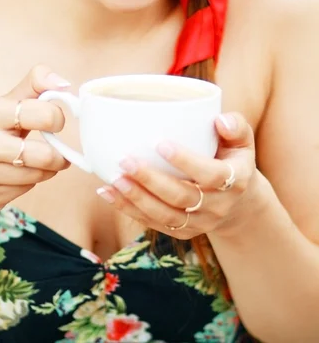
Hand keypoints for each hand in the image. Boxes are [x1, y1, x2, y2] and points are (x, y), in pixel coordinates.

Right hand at [0, 65, 70, 211]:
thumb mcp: (11, 100)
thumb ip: (37, 83)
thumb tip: (63, 84)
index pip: (46, 115)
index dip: (57, 119)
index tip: (53, 122)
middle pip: (45, 155)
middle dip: (58, 155)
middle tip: (57, 151)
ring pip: (38, 175)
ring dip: (47, 170)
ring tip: (37, 161)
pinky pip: (27, 190)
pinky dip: (31, 182)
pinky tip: (18, 174)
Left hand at [97, 112, 259, 238]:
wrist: (238, 201)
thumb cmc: (232, 157)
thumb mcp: (242, 140)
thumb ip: (234, 125)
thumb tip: (219, 119)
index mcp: (235, 180)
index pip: (211, 175)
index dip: (185, 161)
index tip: (159, 143)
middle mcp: (218, 206)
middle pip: (182, 198)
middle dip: (151, 180)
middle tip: (125, 160)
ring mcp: (201, 223)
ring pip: (165, 216)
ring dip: (137, 199)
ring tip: (114, 180)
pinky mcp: (184, 232)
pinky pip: (155, 224)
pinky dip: (129, 209)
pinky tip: (108, 192)